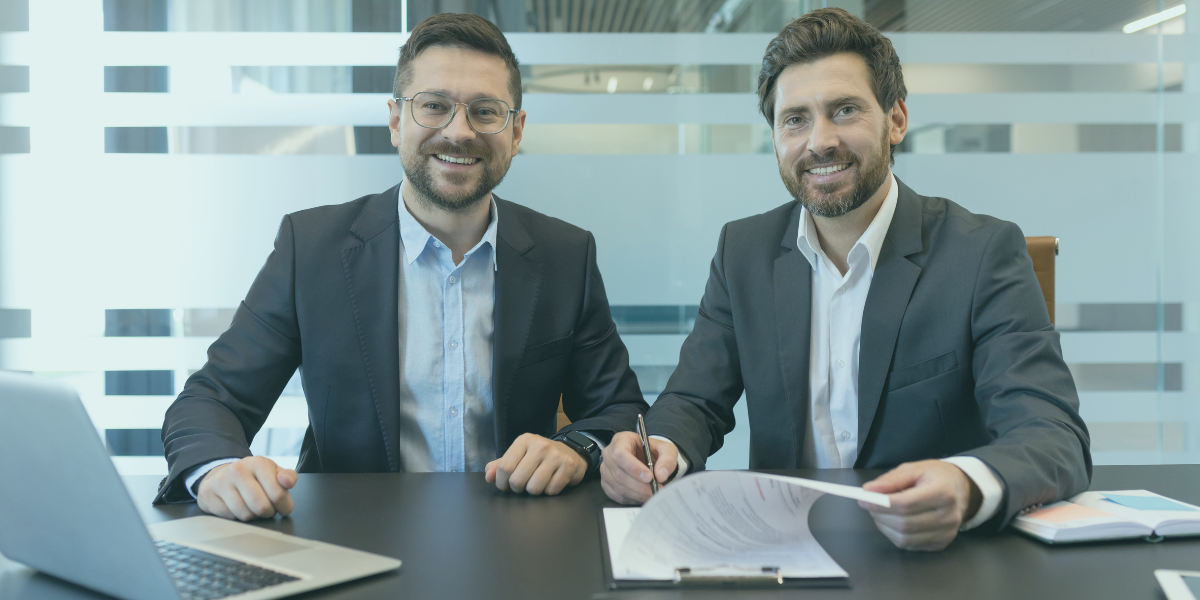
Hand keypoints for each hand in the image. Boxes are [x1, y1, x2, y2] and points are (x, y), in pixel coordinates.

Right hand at [196, 456, 297, 521]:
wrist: (223, 475)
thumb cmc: (254, 477)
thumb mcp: (273, 473)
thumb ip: (288, 477)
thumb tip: (288, 482)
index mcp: (258, 463)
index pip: (278, 494)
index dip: (284, 506)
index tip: (282, 506)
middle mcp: (238, 470)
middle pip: (261, 507)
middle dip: (268, 513)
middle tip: (267, 508)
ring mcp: (221, 481)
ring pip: (245, 515)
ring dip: (253, 516)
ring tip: (252, 506)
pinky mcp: (208, 494)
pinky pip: (229, 518)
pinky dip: (236, 517)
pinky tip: (236, 507)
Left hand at [484, 433, 586, 494]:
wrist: (570, 452)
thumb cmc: (539, 457)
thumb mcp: (519, 456)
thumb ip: (500, 465)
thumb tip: (489, 477)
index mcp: (524, 441)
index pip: (504, 468)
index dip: (502, 483)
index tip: (506, 485)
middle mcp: (540, 445)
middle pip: (517, 481)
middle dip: (518, 489)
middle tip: (524, 484)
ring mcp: (555, 455)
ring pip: (534, 488)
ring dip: (534, 491)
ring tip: (538, 482)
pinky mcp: (568, 466)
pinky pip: (551, 490)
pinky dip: (550, 491)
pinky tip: (552, 481)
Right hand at [600, 431, 677, 504]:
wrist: (646, 459)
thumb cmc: (652, 451)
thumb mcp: (665, 449)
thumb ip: (667, 458)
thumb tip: (661, 475)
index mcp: (621, 440)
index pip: (620, 454)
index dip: (634, 468)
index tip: (649, 477)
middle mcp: (609, 454)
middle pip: (619, 474)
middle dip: (639, 485)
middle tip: (656, 489)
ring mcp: (606, 470)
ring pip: (618, 487)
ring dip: (638, 494)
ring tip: (653, 493)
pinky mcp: (607, 484)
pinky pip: (618, 496)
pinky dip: (632, 498)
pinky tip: (643, 495)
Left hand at [859, 460, 981, 550]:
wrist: (961, 489)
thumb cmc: (935, 477)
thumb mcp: (913, 469)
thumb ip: (890, 480)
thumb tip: (869, 490)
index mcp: (943, 492)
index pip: (906, 504)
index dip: (880, 504)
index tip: (863, 498)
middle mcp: (948, 516)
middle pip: (904, 523)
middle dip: (879, 515)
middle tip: (867, 504)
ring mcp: (946, 533)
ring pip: (905, 538)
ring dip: (884, 526)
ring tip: (880, 512)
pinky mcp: (941, 544)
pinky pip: (910, 545)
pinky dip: (894, 535)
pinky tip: (892, 522)